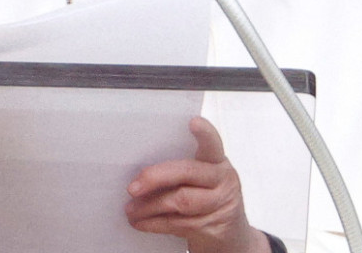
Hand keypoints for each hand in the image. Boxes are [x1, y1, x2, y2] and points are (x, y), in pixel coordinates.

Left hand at [125, 117, 270, 252]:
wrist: (231, 239)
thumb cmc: (208, 203)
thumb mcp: (203, 183)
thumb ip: (182, 173)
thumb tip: (140, 173)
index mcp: (218, 162)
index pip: (213, 144)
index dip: (205, 133)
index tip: (193, 122)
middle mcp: (223, 180)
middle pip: (188, 172)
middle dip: (155, 177)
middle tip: (132, 187)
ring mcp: (220, 205)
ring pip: (180, 201)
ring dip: (149, 206)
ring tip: (130, 209)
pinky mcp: (213, 229)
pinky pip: (177, 223)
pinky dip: (153, 223)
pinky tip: (140, 222)